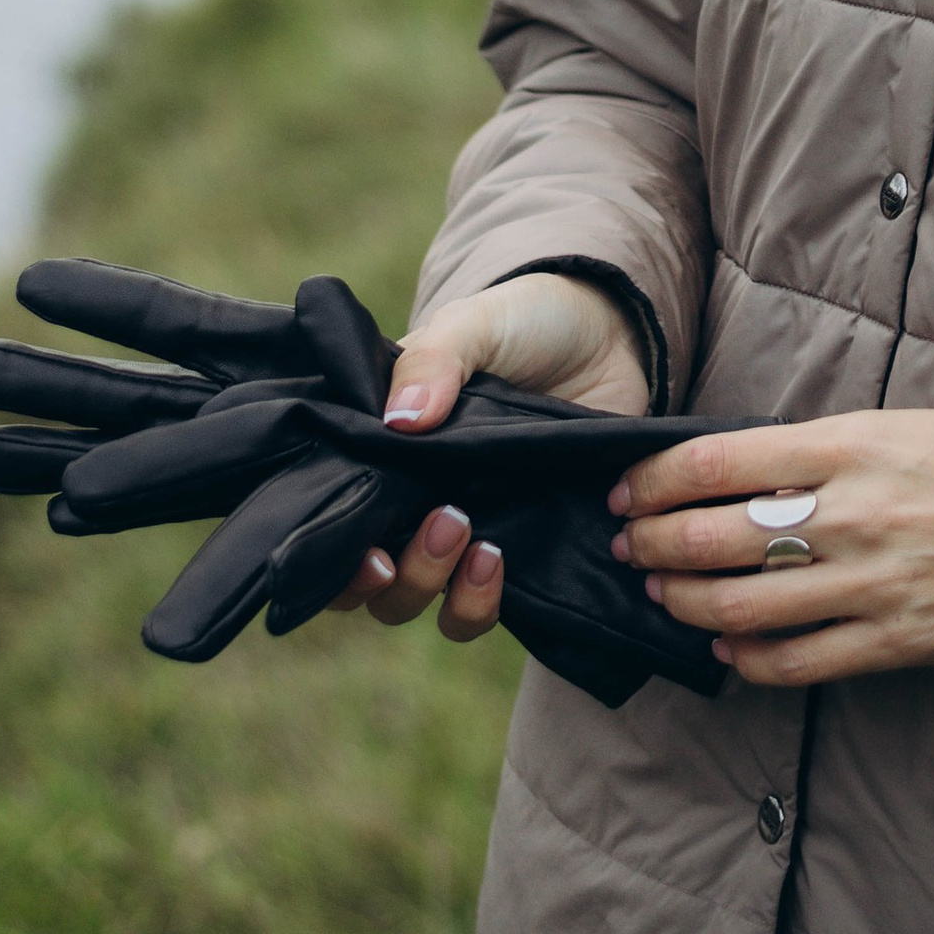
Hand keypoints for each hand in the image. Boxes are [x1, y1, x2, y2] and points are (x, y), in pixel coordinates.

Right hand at [329, 270, 651, 638]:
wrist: (608, 335)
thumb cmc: (523, 324)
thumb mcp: (474, 325)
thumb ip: (433, 361)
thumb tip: (399, 423)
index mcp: (381, 450)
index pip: (326, 518)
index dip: (327, 554)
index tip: (365, 549)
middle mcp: (408, 499)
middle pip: (364, 581)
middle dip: (391, 576)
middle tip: (446, 519)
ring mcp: (459, 529)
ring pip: (413, 602)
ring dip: (432, 587)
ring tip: (481, 544)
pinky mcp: (510, 548)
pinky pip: (474, 609)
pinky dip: (477, 603)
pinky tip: (499, 561)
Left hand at [609, 411, 933, 687]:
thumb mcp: (915, 425)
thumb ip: (834, 450)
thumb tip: (754, 473)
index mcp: (856, 443)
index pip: (719, 462)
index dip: (657, 481)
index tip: (630, 491)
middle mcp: (855, 512)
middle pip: (714, 537)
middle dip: (655, 545)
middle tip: (629, 548)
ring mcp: (877, 584)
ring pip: (743, 607)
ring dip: (687, 605)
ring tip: (664, 598)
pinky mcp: (903, 642)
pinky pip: (799, 663)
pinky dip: (750, 661)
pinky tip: (731, 652)